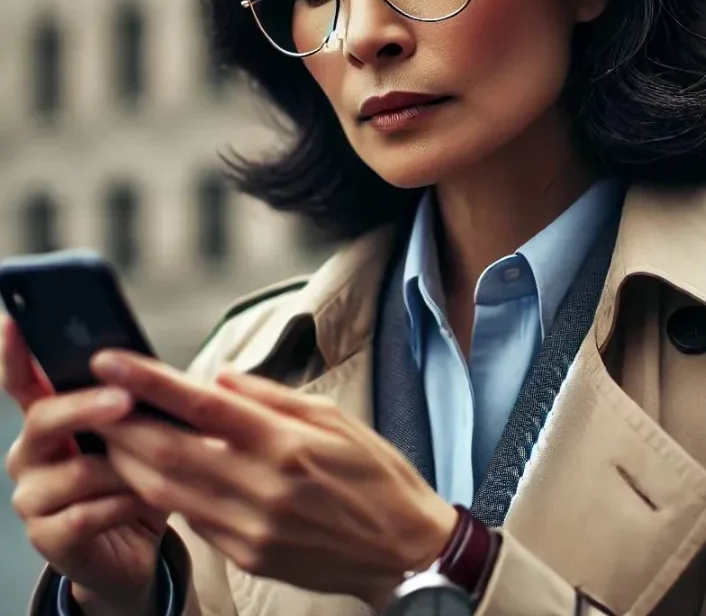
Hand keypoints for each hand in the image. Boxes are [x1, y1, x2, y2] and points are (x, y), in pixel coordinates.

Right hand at [1, 321, 166, 615]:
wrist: (139, 546)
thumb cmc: (140, 474)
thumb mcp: (141, 430)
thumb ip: (132, 398)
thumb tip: (146, 365)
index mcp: (50, 419)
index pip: (24, 380)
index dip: (15, 352)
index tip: (14, 320)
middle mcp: (30, 454)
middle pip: (44, 419)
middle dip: (86, 407)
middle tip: (126, 400)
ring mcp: (33, 497)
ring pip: (73, 472)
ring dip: (123, 468)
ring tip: (158, 469)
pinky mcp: (48, 538)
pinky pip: (85, 514)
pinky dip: (122, 505)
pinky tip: (141, 502)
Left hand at [90, 350, 456, 608]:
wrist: (402, 548)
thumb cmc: (375, 474)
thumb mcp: (336, 417)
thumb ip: (272, 397)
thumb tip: (220, 380)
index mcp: (287, 443)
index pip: (202, 406)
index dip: (150, 382)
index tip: (112, 360)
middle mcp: (262, 486)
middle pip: (169, 452)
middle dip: (122, 424)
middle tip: (94, 400)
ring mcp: (250, 527)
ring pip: (168, 491)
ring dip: (131, 462)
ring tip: (111, 434)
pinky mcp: (247, 554)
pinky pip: (193, 519)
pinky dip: (166, 492)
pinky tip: (156, 473)